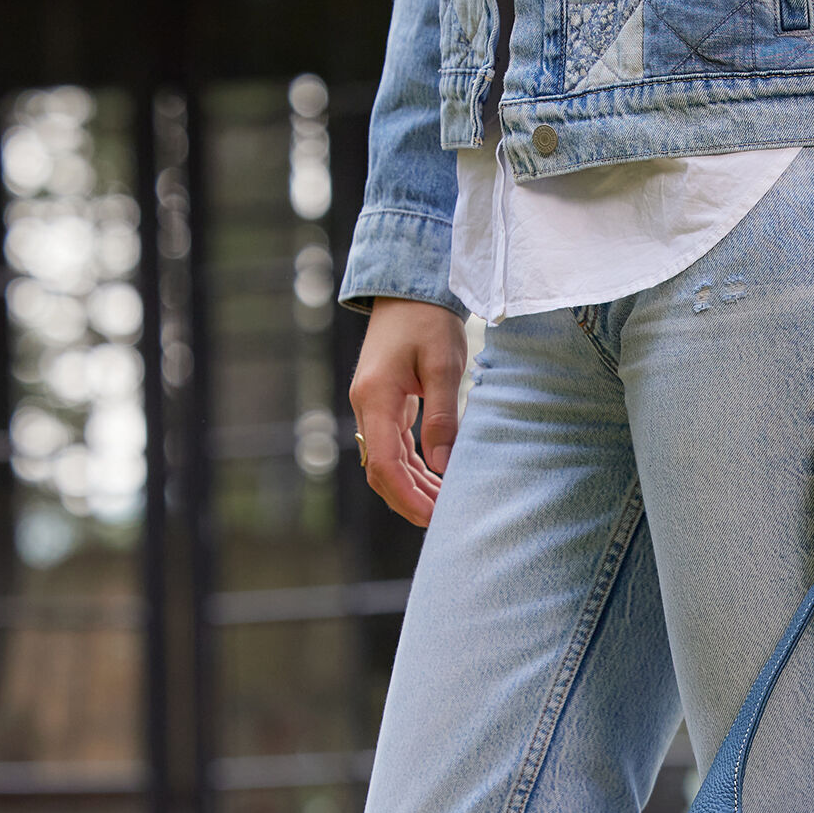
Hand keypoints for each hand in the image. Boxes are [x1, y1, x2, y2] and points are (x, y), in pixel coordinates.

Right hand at [348, 297, 469, 527]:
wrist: (409, 290)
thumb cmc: (429, 321)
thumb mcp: (444, 364)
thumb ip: (442, 415)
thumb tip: (444, 465)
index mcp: (375, 397)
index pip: (382, 462)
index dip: (406, 495)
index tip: (432, 517)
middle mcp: (366, 407)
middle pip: (380, 471)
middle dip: (410, 501)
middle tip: (445, 522)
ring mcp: (372, 408)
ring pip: (386, 463)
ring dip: (414, 489)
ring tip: (447, 508)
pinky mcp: (384, 406)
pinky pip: (394, 449)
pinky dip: (414, 471)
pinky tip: (438, 484)